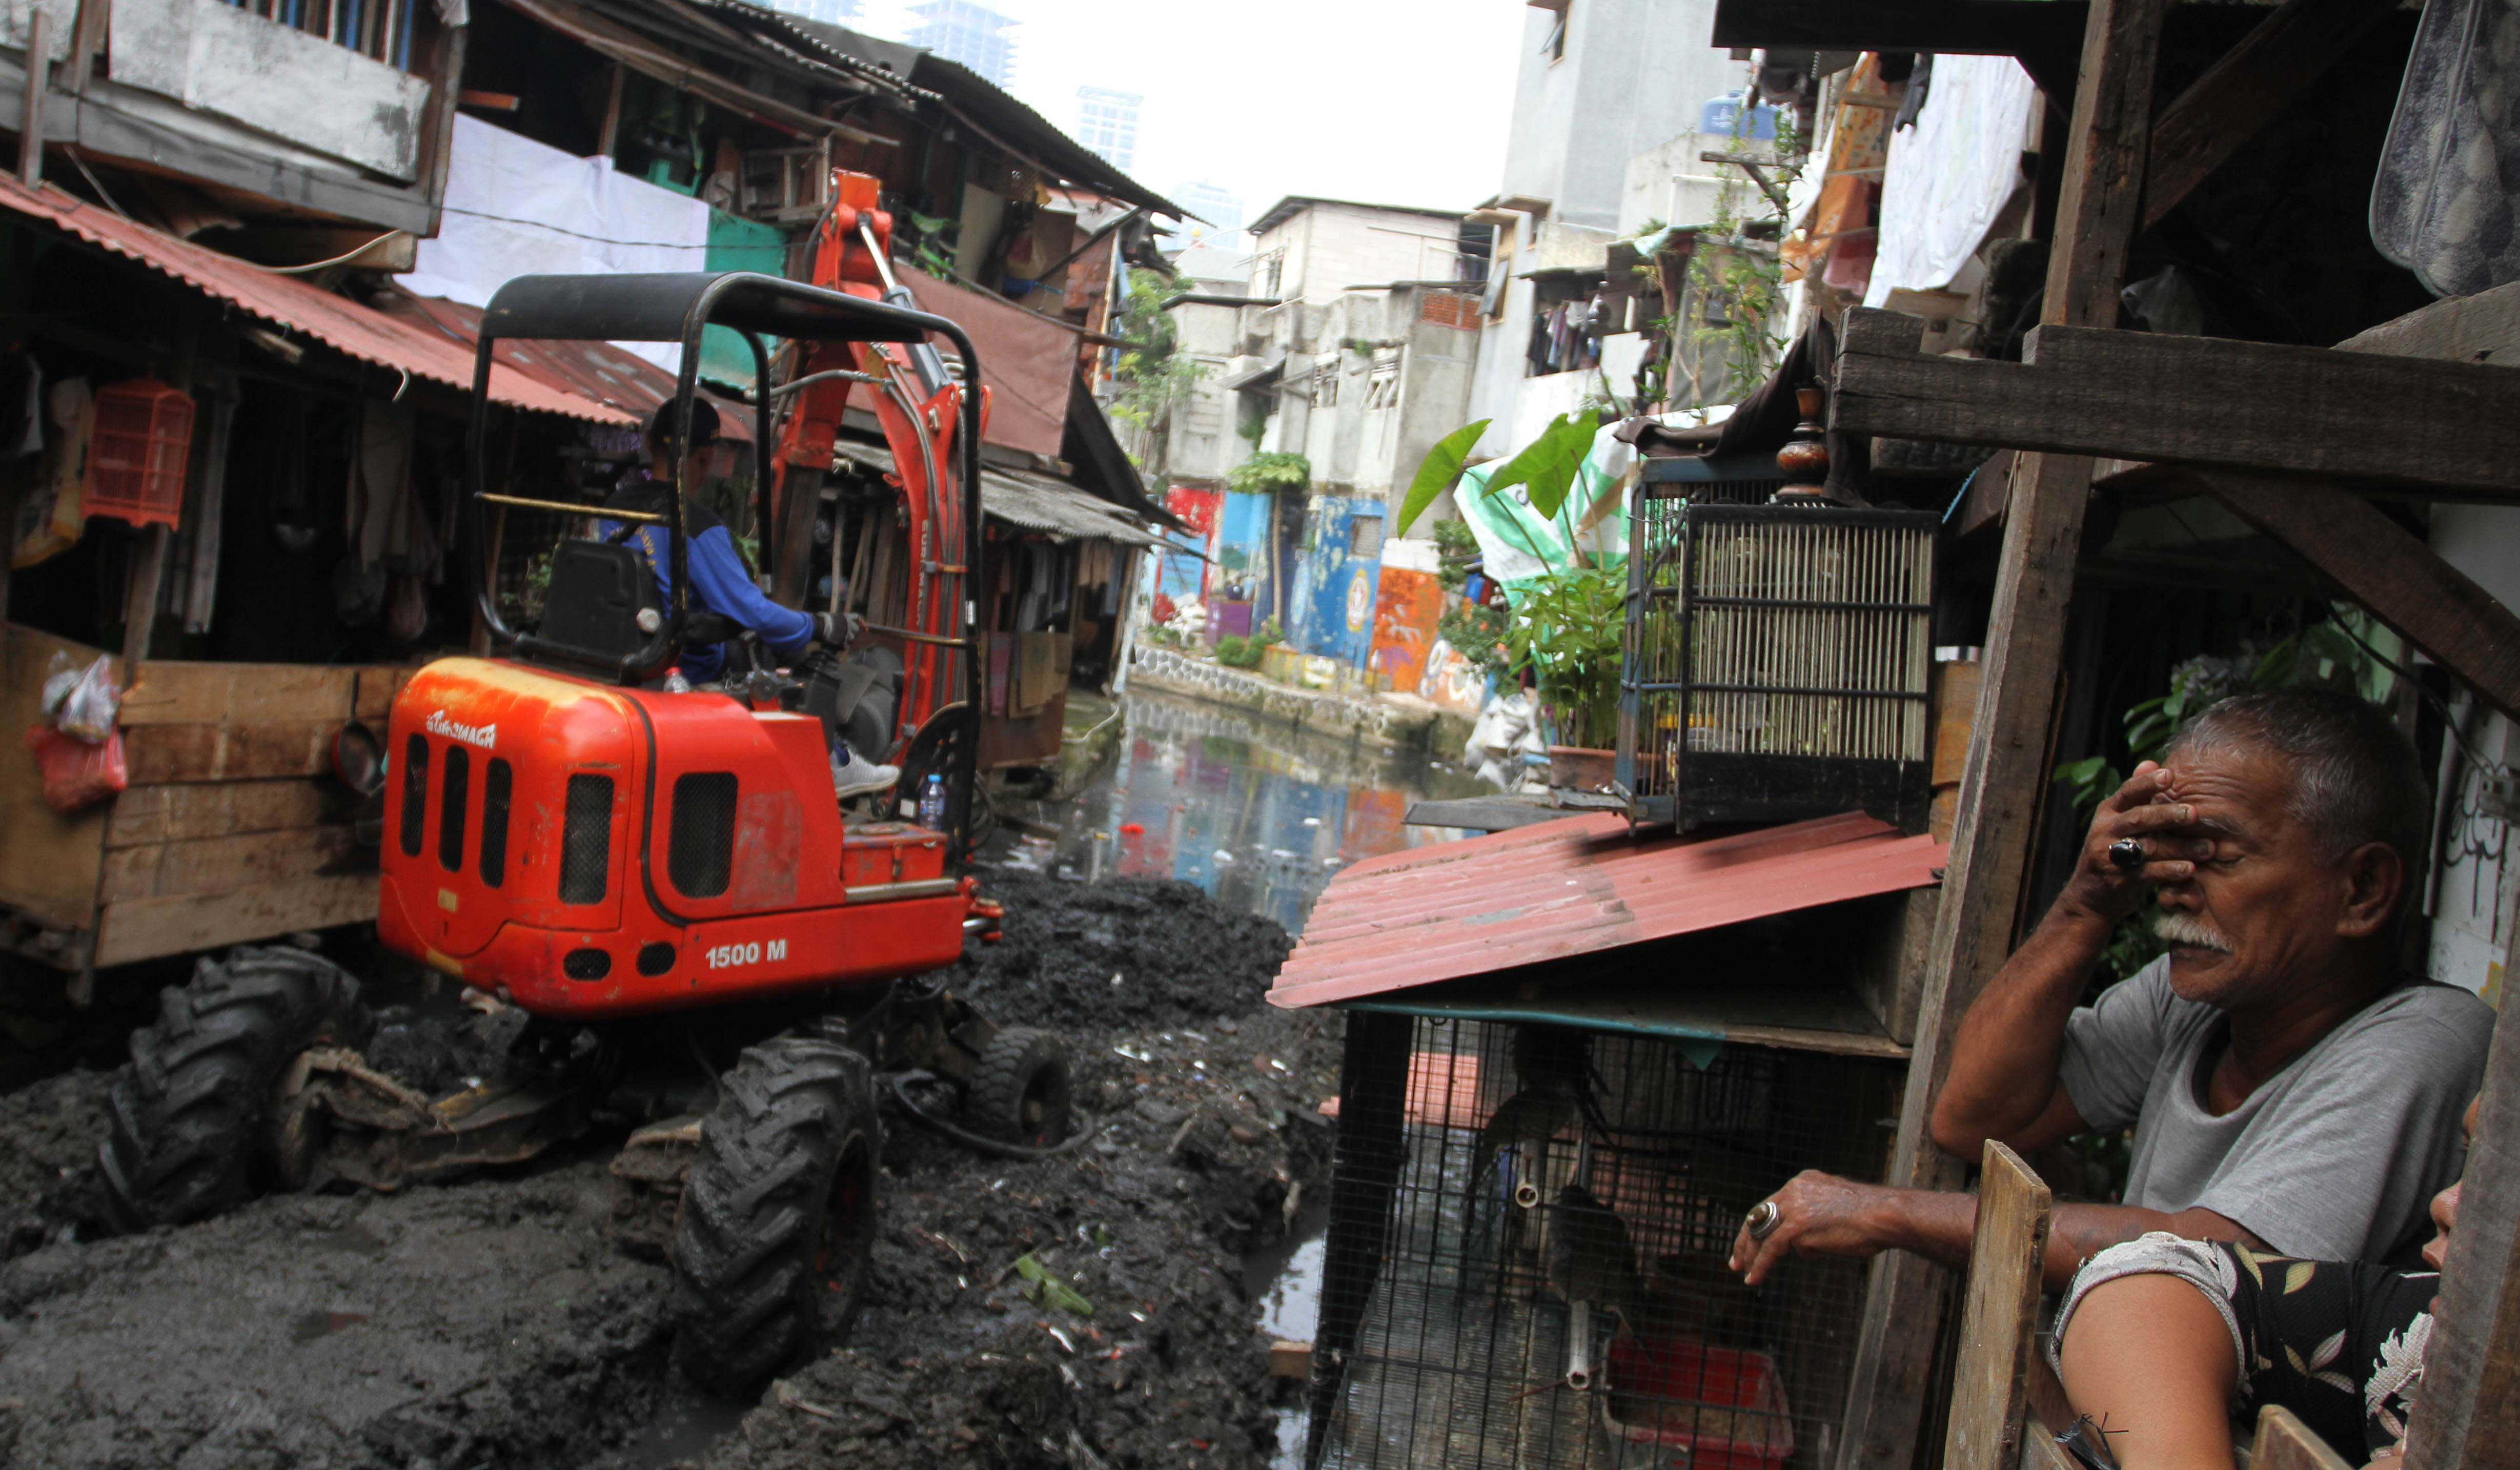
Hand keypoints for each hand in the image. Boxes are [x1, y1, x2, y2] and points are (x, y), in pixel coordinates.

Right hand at [811, 611, 860, 648]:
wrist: (818, 626)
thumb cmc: (820, 619)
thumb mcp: (829, 615)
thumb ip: (836, 619)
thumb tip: (834, 621)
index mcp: (846, 617)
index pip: (856, 617)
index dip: (854, 620)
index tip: (852, 622)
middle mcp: (849, 625)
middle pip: (856, 628)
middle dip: (851, 630)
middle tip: (844, 633)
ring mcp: (847, 634)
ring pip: (851, 638)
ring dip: (846, 639)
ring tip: (837, 639)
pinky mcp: (844, 642)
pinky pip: (844, 646)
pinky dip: (840, 646)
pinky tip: (834, 645)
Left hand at [1726, 1171, 1895, 1285]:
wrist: (1884, 1216)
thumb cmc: (1870, 1218)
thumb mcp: (1836, 1210)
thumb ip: (1815, 1219)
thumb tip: (1802, 1244)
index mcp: (1804, 1182)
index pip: (1772, 1205)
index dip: (1759, 1225)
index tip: (1751, 1241)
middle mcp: (1795, 1189)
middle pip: (1760, 1216)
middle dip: (1746, 1241)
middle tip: (1737, 1260)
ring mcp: (1795, 1206)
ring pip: (1762, 1233)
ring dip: (1752, 1256)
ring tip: (1745, 1274)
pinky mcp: (1797, 1225)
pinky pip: (1771, 1249)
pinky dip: (1761, 1265)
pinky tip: (1754, 1279)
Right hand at [2057, 761, 2212, 926]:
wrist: (2090, 895)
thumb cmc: (2113, 851)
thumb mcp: (2117, 820)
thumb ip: (2136, 795)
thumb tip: (2150, 762)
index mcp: (2108, 812)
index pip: (2128, 792)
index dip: (2147, 783)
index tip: (2170, 775)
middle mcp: (2106, 830)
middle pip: (2138, 818)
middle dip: (2167, 815)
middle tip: (2195, 814)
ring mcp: (2109, 856)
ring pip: (2148, 847)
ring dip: (2180, 848)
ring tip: (2209, 848)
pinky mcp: (2118, 879)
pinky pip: (2148, 873)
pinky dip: (2170, 871)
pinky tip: (2190, 870)